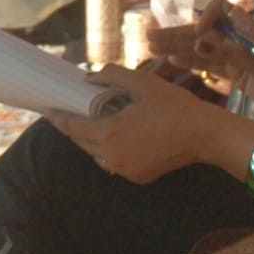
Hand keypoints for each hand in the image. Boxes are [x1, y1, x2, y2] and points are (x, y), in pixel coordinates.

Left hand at [52, 66, 247, 184]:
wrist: (206, 134)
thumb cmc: (174, 106)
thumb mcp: (143, 83)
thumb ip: (111, 76)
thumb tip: (88, 79)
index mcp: (110, 134)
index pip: (72, 128)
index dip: (58, 118)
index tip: (47, 109)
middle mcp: (113, 157)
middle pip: (82, 144)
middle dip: (74, 128)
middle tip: (70, 112)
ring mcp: (126, 171)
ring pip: (97, 156)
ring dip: (92, 141)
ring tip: (93, 122)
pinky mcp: (139, 178)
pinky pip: (114, 164)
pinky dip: (110, 151)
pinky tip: (117, 136)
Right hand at [140, 11, 253, 127]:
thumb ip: (229, 51)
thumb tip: (199, 39)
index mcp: (248, 28)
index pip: (220, 8)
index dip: (205, 15)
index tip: (197, 32)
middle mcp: (238, 39)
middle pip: (203, 31)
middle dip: (177, 33)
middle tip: (149, 37)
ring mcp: (235, 57)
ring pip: (201, 49)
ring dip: (177, 48)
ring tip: (152, 48)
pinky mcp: (235, 75)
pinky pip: (208, 66)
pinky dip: (190, 63)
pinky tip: (173, 62)